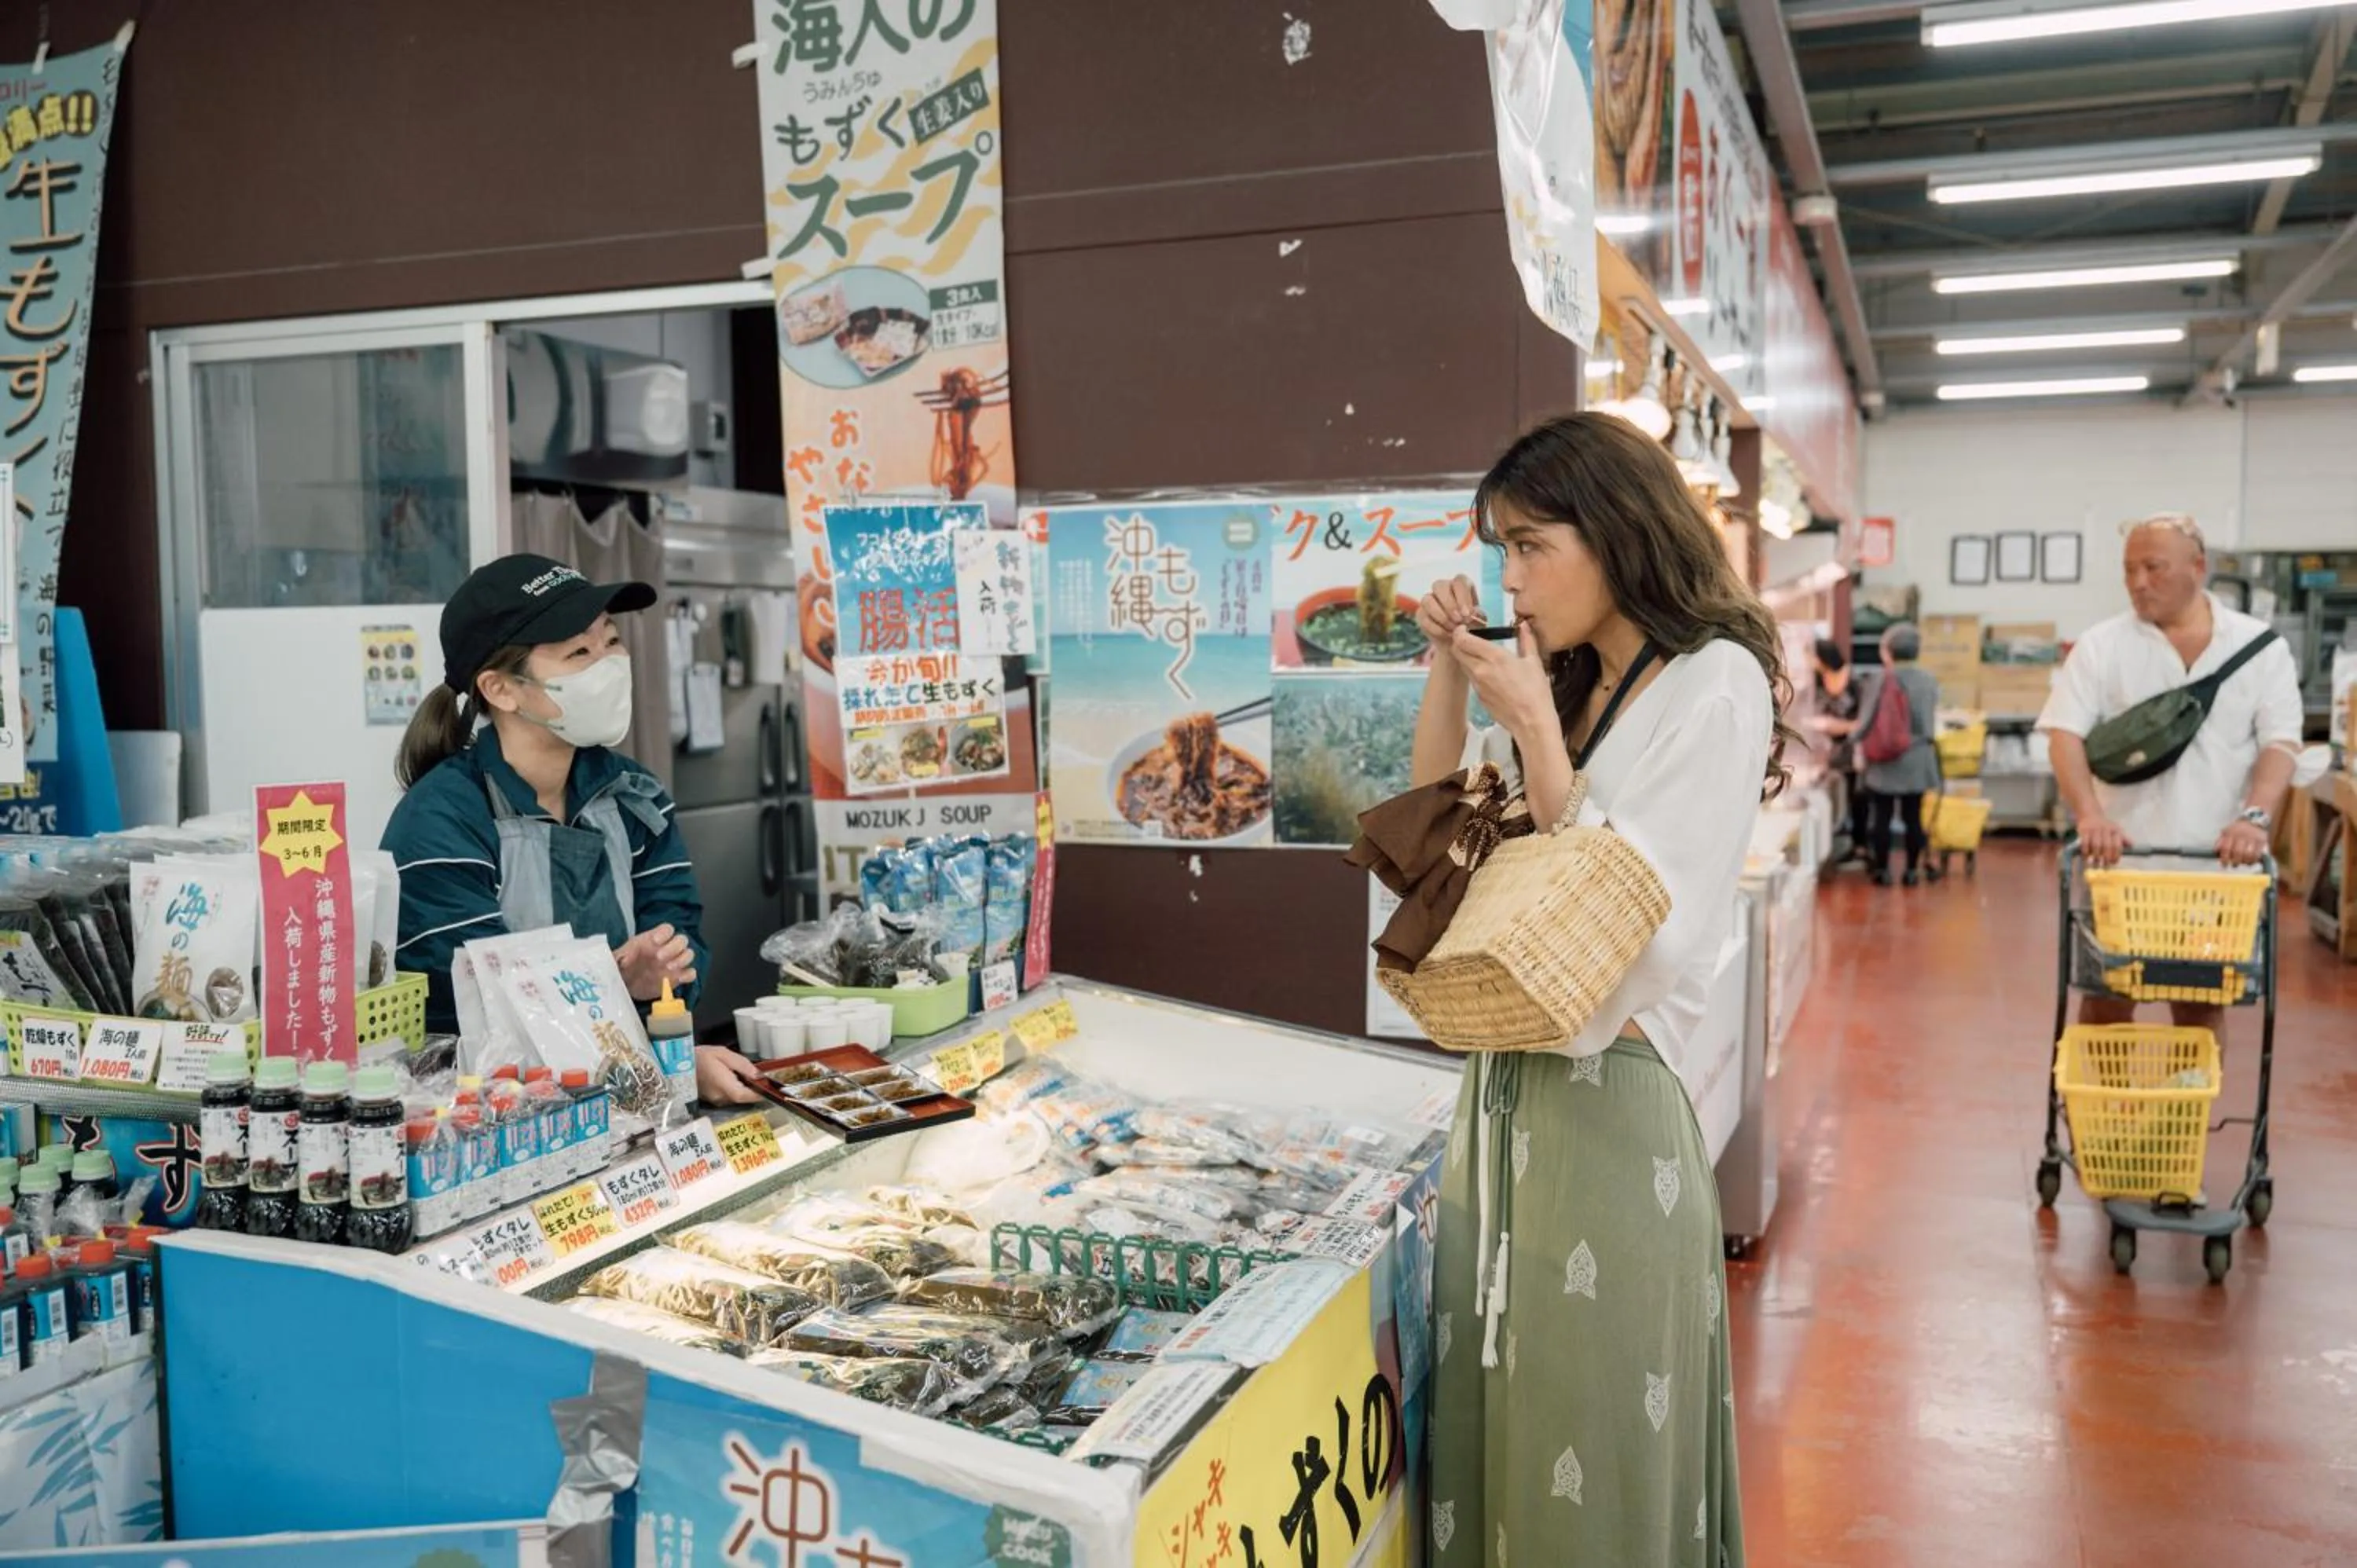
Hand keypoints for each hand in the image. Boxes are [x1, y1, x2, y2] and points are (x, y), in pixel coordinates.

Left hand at [615, 923, 697, 1001]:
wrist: (626, 985)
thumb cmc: (623, 967)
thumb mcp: (617, 959)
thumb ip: (620, 956)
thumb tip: (625, 957)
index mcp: (653, 939)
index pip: (667, 929)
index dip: (664, 933)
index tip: (656, 941)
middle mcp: (667, 948)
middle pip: (681, 939)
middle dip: (674, 947)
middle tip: (660, 957)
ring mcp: (674, 962)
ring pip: (689, 954)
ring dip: (682, 959)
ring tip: (668, 968)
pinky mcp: (677, 978)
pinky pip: (690, 973)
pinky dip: (688, 974)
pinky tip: (680, 978)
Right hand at [694, 1046, 768, 1105]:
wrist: (677, 1064)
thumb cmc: (701, 1056)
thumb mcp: (725, 1055)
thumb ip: (743, 1066)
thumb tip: (759, 1076)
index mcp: (727, 1088)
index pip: (750, 1097)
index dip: (761, 1093)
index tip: (769, 1087)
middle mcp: (722, 1099)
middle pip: (744, 1098)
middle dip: (752, 1089)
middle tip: (758, 1078)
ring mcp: (715, 1101)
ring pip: (736, 1098)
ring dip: (742, 1089)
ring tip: (743, 1075)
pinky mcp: (710, 1100)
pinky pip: (727, 1097)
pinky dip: (733, 1089)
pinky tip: (731, 1078)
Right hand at [1417, 576, 1486, 660]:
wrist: (1458, 642)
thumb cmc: (1471, 626)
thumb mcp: (1479, 620)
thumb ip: (1477, 615)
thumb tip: (1471, 614)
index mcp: (1461, 585)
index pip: (1459, 581)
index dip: (1463, 596)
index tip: (1467, 614)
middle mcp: (1443, 588)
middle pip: (1439, 586)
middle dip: (1449, 605)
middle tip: (1459, 620)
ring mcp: (1429, 599)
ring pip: (1427, 600)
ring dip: (1441, 616)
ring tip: (1453, 628)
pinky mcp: (1421, 613)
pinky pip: (1423, 616)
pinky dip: (1435, 627)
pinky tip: (1446, 634)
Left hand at [1450, 621, 1558, 748]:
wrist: (1531, 723)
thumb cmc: (1536, 692)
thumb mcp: (1534, 662)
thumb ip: (1527, 640)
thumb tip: (1524, 625)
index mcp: (1493, 657)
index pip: (1462, 639)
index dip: (1459, 631)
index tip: (1465, 628)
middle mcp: (1480, 669)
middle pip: (1456, 651)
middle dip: (1459, 642)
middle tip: (1470, 639)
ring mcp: (1477, 685)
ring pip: (1462, 665)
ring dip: (1466, 657)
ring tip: (1480, 655)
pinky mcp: (1478, 697)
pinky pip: (1471, 680)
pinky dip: (1474, 672)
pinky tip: (1489, 674)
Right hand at [2077, 817, 2128, 867]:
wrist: (2090, 814)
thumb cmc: (2105, 826)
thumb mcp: (2116, 830)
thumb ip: (2123, 839)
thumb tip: (2132, 846)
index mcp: (2115, 830)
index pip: (2117, 844)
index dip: (2116, 855)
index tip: (2114, 863)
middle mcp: (2106, 829)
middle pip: (2107, 846)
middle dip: (2106, 858)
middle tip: (2105, 867)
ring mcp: (2094, 829)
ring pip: (2096, 846)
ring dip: (2096, 857)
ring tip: (2095, 865)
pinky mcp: (2084, 830)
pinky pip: (2085, 843)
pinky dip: (2086, 851)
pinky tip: (2086, 857)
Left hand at [2216, 819, 2269, 867]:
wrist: (2253, 821)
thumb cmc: (2237, 829)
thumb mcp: (2226, 832)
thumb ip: (2220, 841)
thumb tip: (2215, 851)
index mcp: (2231, 833)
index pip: (2226, 848)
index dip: (2224, 858)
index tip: (2224, 864)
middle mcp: (2241, 835)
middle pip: (2238, 852)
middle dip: (2235, 861)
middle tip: (2233, 865)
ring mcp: (2253, 838)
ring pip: (2248, 854)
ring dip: (2244, 862)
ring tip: (2242, 863)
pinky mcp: (2262, 841)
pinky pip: (2257, 854)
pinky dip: (2253, 860)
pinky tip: (2250, 861)